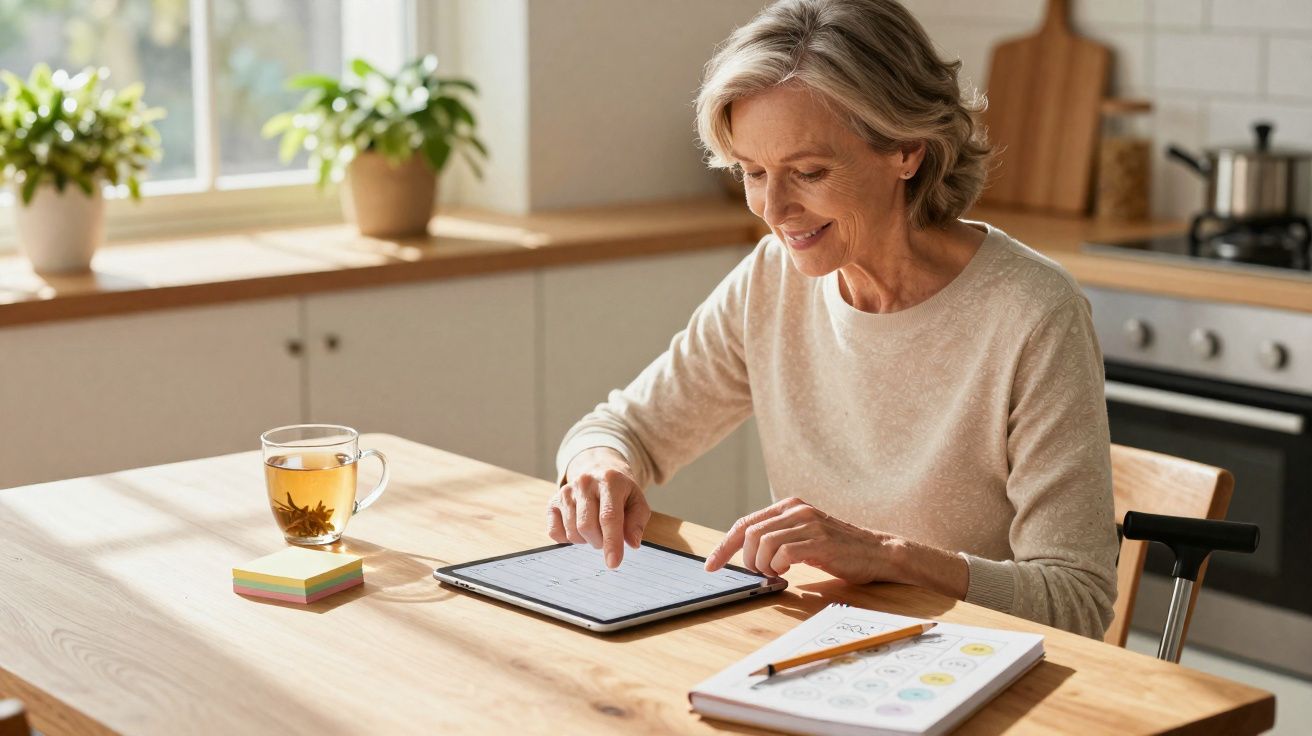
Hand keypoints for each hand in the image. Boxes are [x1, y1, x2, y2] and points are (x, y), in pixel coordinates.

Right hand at [547, 447, 650, 568]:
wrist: (599, 471)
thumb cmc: (620, 493)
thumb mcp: (637, 502)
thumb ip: (637, 522)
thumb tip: (632, 543)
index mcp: (609, 481)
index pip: (609, 517)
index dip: (611, 542)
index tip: (613, 563)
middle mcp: (585, 483)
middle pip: (587, 527)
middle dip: (599, 542)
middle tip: (607, 537)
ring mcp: (566, 491)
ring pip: (572, 532)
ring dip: (586, 540)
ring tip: (595, 528)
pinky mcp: (552, 502)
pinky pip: (555, 532)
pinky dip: (568, 539)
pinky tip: (578, 527)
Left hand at [703, 497, 893, 581]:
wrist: (877, 553)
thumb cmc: (838, 550)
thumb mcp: (803, 537)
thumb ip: (777, 539)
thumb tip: (745, 556)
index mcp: (789, 507)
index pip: (745, 523)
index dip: (724, 546)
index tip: (712, 565)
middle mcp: (797, 511)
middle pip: (750, 533)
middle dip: (747, 560)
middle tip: (761, 573)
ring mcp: (809, 524)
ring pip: (763, 542)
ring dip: (763, 565)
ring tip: (776, 573)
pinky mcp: (820, 541)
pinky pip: (784, 553)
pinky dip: (778, 567)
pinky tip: (788, 572)